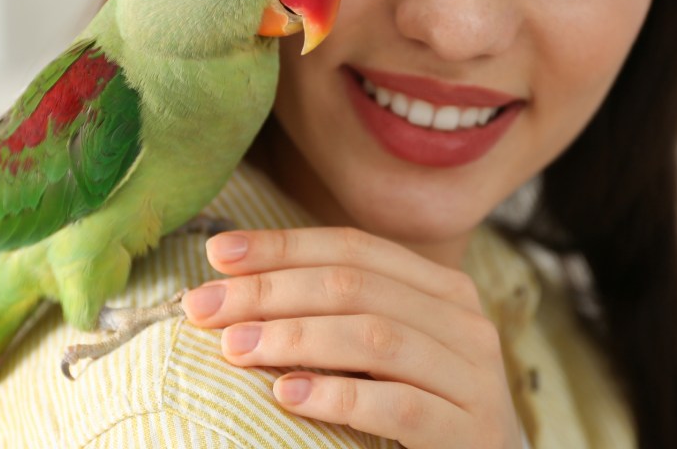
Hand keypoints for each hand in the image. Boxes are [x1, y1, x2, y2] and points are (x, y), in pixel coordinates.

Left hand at [181, 227, 524, 448]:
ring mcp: (472, 377)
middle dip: (269, 291)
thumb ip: (337, 311)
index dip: (281, 246)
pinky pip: (398, 405)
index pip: (352, 249)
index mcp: (441, 288)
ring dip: (294, 338)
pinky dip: (338, 395)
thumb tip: (231, 277)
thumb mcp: (385, 349)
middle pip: (353, 286)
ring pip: (374, 337)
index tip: (216, 254)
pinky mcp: (469, 431)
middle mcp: (464, 321)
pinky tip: (288, 395)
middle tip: (203, 307)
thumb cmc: (421, 407)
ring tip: (234, 348)